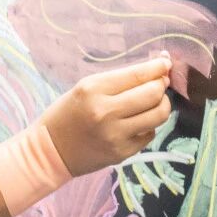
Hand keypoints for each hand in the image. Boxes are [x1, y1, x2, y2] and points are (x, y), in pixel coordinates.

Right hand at [41, 52, 173, 176]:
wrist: (51, 150)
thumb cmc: (66, 114)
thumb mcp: (85, 88)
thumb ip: (118, 81)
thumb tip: (156, 72)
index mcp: (93, 90)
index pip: (137, 75)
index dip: (157, 67)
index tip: (165, 63)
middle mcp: (105, 112)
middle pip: (152, 94)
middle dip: (161, 85)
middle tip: (160, 83)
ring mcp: (116, 135)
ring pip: (158, 115)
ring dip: (162, 105)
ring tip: (154, 102)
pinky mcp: (123, 153)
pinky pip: (149, 134)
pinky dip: (148, 125)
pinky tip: (137, 122)